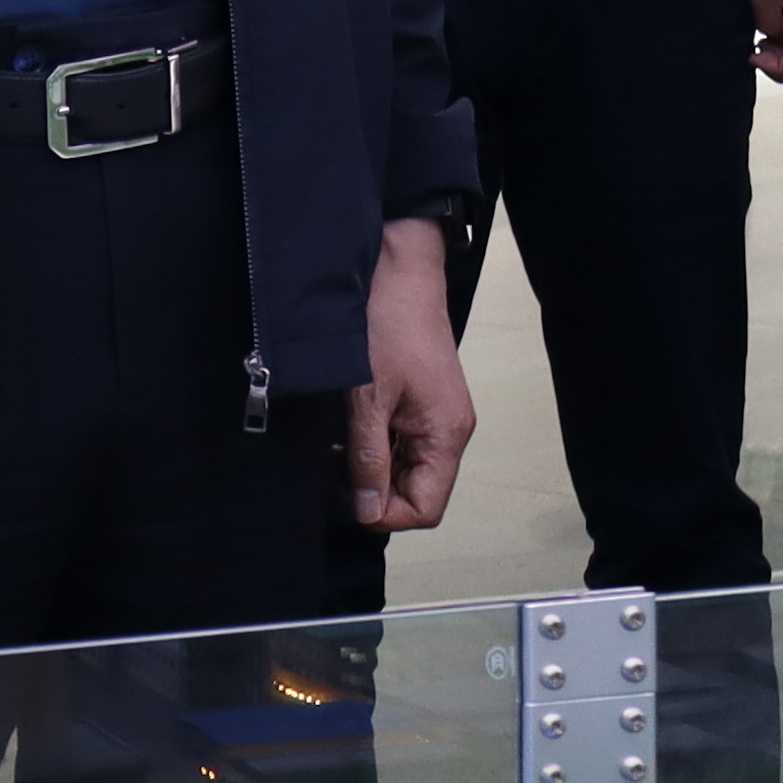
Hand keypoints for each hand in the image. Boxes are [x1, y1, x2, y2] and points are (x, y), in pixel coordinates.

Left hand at [352, 221, 477, 529]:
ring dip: (370, 468)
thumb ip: (369, 459)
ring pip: (405, 470)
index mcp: (446, 433)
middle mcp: (449, 430)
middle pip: (416, 493)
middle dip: (373, 491)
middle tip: (333, 470)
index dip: (383, 513)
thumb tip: (368, 511)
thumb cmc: (388, 322)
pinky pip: (401, 445)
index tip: (346, 496)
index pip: (424, 508)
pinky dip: (372, 447)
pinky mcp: (421, 403)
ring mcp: (436, 416)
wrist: (398, 269)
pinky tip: (346, 432)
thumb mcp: (368, 398)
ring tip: (336, 448)